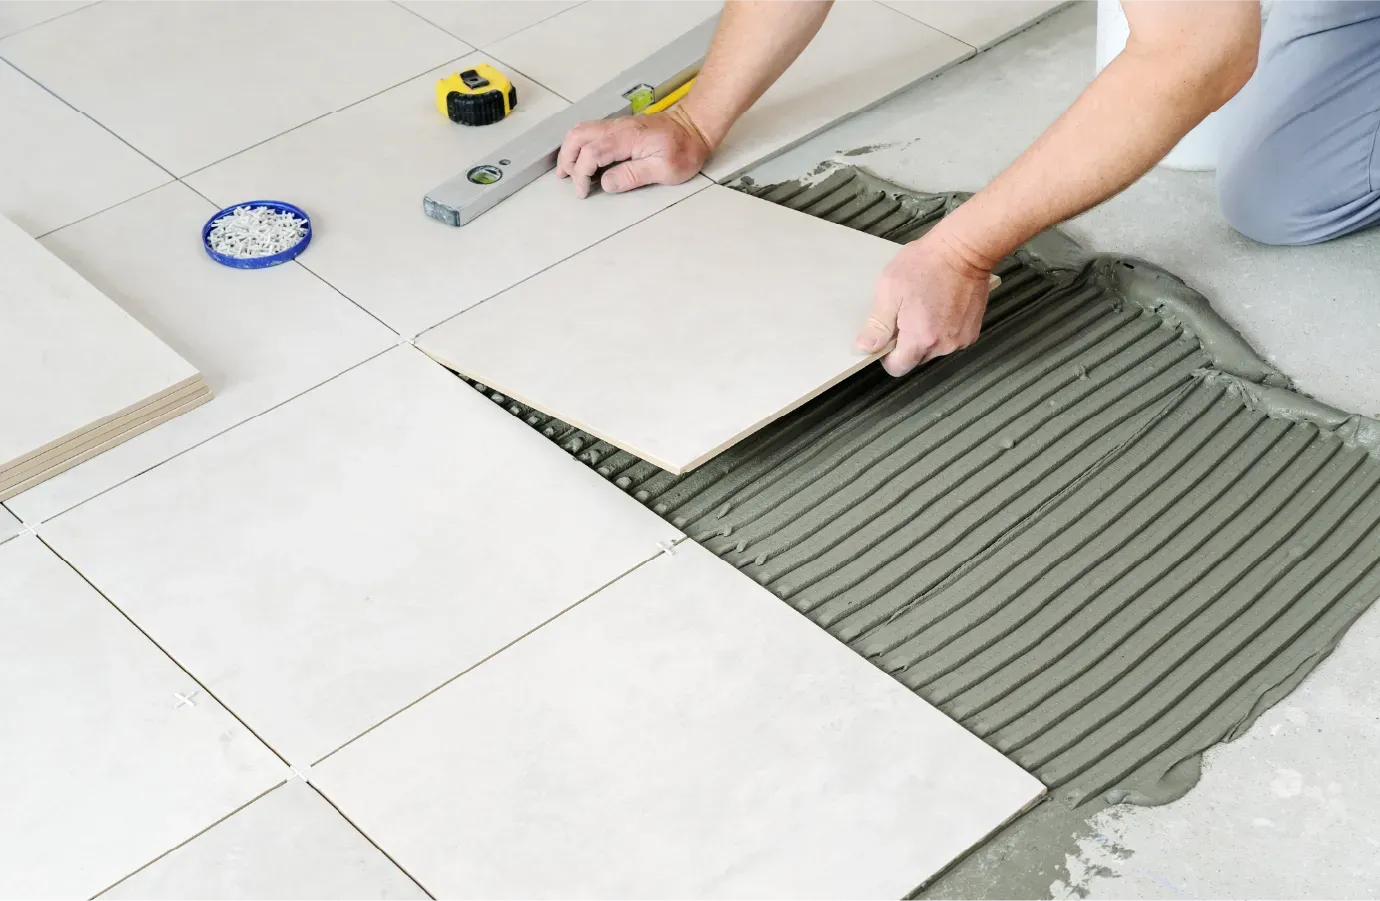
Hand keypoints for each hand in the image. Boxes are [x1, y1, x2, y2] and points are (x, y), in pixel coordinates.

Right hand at [556, 106, 713, 198]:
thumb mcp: (665, 170)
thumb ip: (633, 176)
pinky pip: (590, 130)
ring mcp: (617, 124)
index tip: (584, 191)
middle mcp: (618, 127)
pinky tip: (580, 158)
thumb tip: (607, 183)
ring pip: (581, 130)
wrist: (694, 127)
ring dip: (570, 149)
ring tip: (567, 170)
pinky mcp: (619, 126)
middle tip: (567, 179)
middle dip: (568, 158)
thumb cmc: (685, 149)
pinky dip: (579, 144)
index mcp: (628, 137)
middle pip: (579, 136)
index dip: (582, 173)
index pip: (592, 152)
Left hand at [855, 227, 993, 376]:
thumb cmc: (927, 264)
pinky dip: (942, 328)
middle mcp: (943, 345)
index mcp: (920, 339)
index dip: (887, 355)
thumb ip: (877, 324)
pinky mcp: (972, 330)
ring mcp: (960, 339)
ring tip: (925, 306)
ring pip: (933, 349)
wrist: (964, 248)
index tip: (887, 335)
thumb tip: (865, 347)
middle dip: (907, 342)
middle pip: (916, 358)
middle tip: (906, 312)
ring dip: (925, 335)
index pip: (898, 367)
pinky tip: (940, 306)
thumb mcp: (890, 290)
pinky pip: (949, 339)